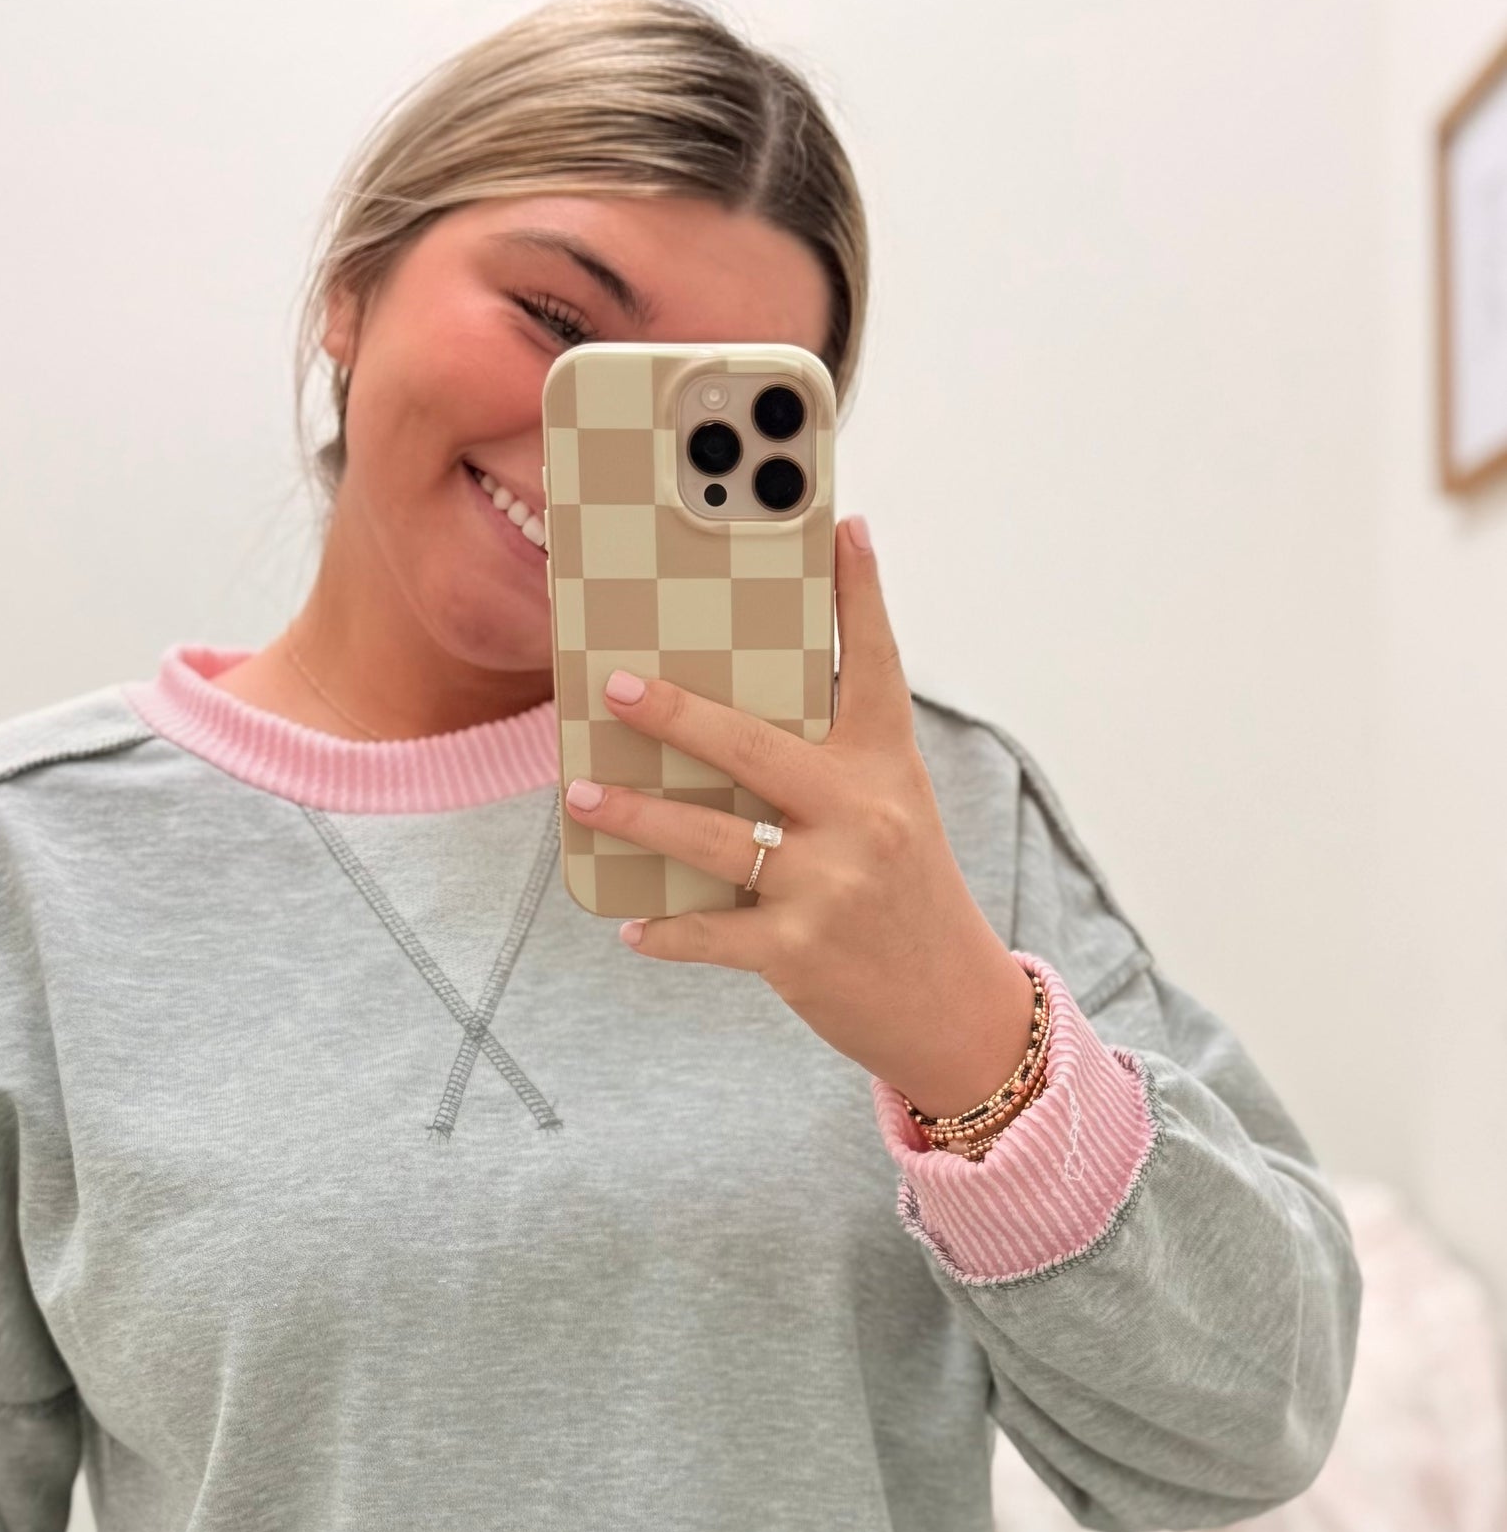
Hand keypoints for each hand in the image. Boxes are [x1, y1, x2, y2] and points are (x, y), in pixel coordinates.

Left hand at [563, 515, 1037, 1122]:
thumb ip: (832, 767)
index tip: (843, 525)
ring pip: (711, 839)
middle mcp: (862, 816)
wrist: (952, 1007)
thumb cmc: (906, 898)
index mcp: (887, 769)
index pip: (875, 665)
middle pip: (754, 746)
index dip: (860, 593)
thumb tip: (736, 726)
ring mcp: (829, 885)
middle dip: (677, 713)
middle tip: (616, 686)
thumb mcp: (893, 815)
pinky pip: (712, 933)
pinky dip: (666, 932)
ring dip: (636, 816)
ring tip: (579, 794)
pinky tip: (631, 925)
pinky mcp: (800, 951)